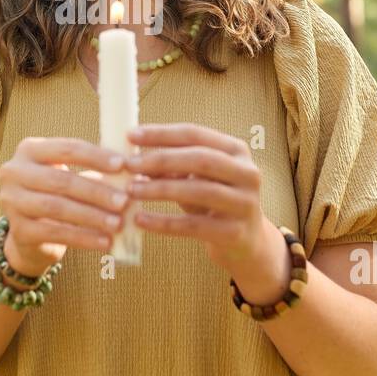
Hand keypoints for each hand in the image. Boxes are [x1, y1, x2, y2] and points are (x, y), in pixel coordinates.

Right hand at [0, 137, 129, 276]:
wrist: (33, 235)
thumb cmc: (60, 196)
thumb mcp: (73, 177)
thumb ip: (97, 171)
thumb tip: (138, 174)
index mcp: (29, 149)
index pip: (67, 148)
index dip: (96, 156)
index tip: (122, 165)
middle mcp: (14, 172)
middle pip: (61, 180)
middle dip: (96, 191)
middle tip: (125, 201)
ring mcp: (12, 201)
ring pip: (58, 207)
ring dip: (92, 216)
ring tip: (118, 223)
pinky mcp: (18, 230)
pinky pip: (56, 233)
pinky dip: (84, 238)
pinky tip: (105, 242)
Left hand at [123, 123, 272, 270]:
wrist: (245, 242)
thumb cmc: (213, 202)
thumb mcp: (196, 178)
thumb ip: (171, 166)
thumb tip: (134, 155)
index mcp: (236, 151)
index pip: (195, 134)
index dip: (161, 133)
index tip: (130, 135)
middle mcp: (247, 173)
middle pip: (200, 159)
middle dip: (160, 160)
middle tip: (129, 164)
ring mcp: (245, 204)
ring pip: (199, 191)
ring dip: (159, 189)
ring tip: (130, 190)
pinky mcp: (235, 233)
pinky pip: (193, 226)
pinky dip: (163, 222)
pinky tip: (140, 220)